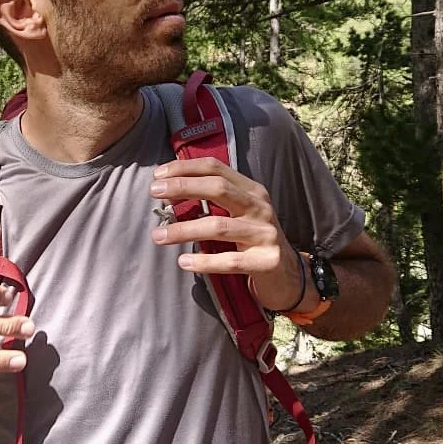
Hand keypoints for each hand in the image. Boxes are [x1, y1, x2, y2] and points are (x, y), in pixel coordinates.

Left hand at [149, 158, 312, 313]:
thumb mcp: (238, 214)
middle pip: (218, 189)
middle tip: (154, 193)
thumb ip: (211, 201)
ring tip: (158, 236)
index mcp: (252, 191)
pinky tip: (183, 262)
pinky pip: (230, 261)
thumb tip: (169, 191)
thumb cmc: (253, 240)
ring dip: (184, 230)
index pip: (216, 169)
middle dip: (183, 187)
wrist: (288, 275)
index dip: (185, 168)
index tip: (158, 175)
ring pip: (219, 226)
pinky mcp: (267, 261)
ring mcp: (266, 234)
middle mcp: (260, 207)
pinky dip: (204, 262)